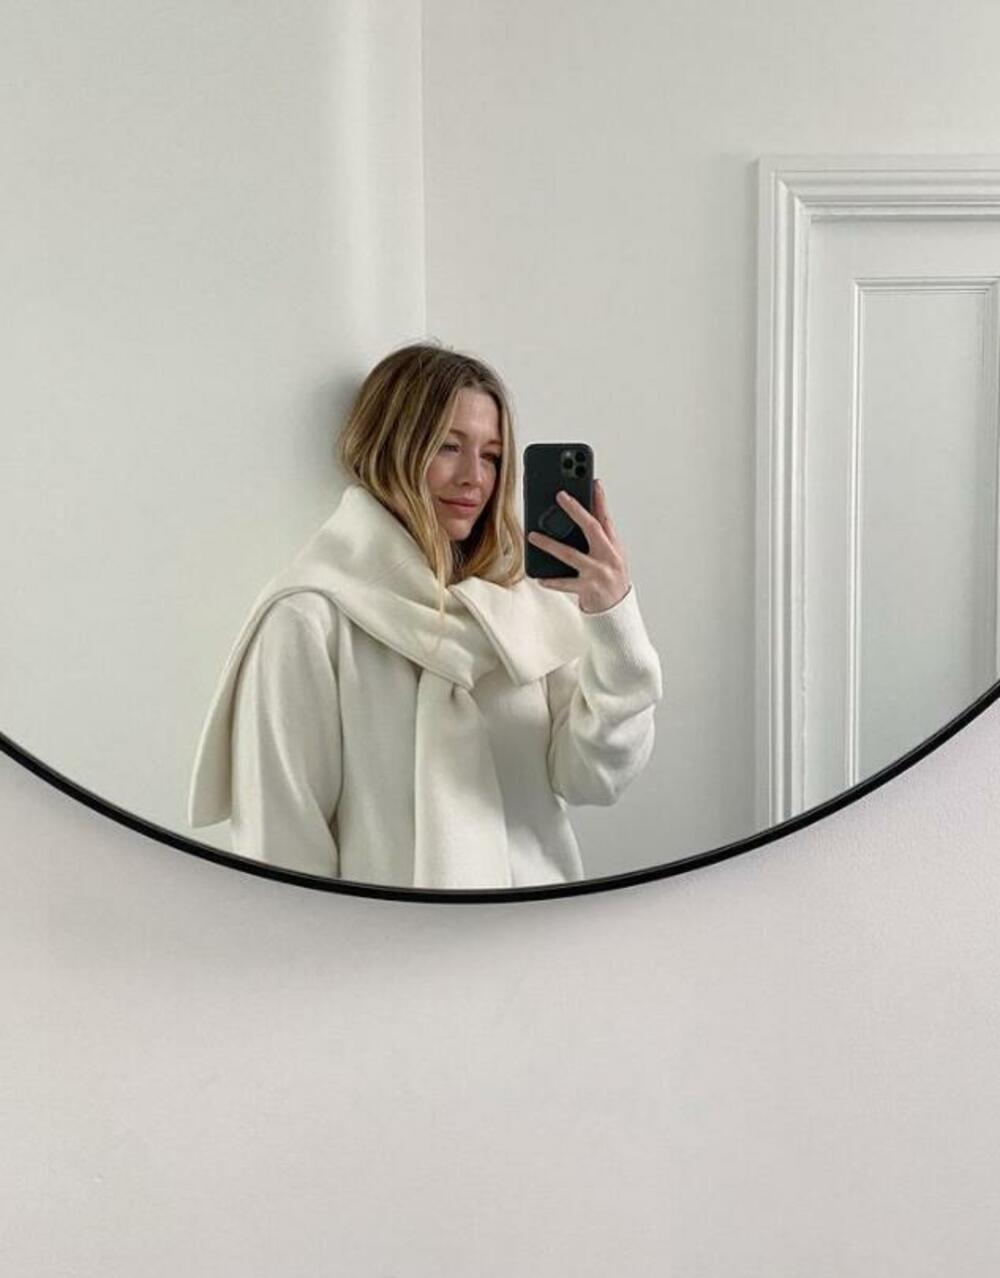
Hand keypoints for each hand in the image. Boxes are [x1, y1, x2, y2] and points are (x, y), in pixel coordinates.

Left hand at [527, 478, 630, 613]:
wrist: (619, 612)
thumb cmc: (610, 580)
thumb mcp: (609, 556)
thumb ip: (596, 539)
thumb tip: (574, 519)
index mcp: (614, 546)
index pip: (606, 517)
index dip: (600, 499)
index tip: (593, 481)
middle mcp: (609, 556)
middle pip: (591, 528)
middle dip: (576, 510)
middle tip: (560, 495)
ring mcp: (599, 572)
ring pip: (571, 555)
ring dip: (550, 544)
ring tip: (532, 536)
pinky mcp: (590, 589)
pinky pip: (566, 583)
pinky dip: (552, 580)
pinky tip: (539, 577)